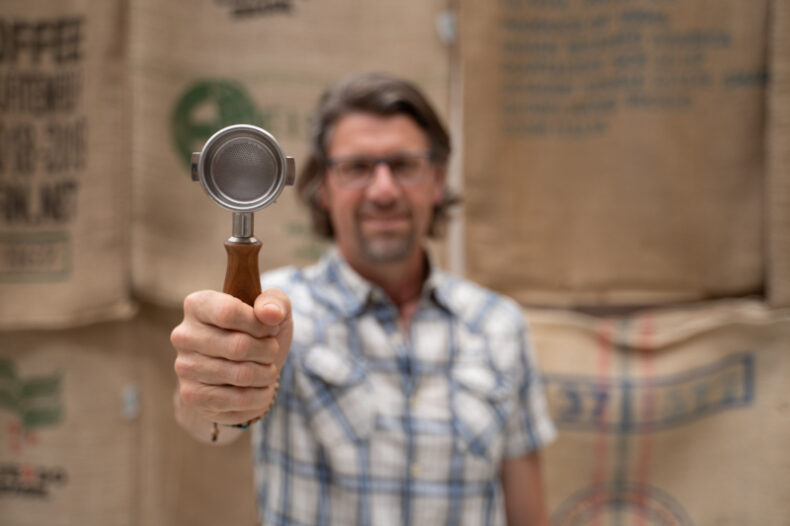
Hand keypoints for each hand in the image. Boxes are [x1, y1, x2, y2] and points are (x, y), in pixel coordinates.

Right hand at [170, 288, 291, 432]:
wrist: (242, 373)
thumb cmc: (257, 334)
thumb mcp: (272, 310)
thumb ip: (275, 302)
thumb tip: (271, 313)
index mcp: (198, 305)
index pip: (229, 312)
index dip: (259, 324)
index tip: (271, 329)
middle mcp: (184, 335)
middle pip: (239, 346)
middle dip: (268, 351)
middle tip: (271, 352)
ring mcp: (184, 367)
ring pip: (241, 375)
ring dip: (266, 374)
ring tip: (267, 370)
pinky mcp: (192, 396)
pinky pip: (237, 400)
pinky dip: (260, 396)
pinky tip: (259, 389)